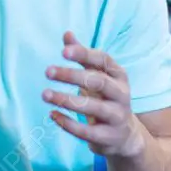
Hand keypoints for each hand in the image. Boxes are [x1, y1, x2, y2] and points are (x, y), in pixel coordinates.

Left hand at [43, 32, 146, 157]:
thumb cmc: (105, 98)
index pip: (103, 60)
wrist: (125, 136)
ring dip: (67, 100)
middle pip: (98, 81)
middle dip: (72, 76)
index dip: (84, 54)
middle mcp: (122, 94)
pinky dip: (68, 123)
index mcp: (119, 75)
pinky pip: (87, 131)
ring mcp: (117, 116)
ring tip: (45, 94)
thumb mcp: (98, 76)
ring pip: (93, 107)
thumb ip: (82, 56)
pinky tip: (51, 114)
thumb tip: (66, 34)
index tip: (63, 51)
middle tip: (47, 71)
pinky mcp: (108, 137)